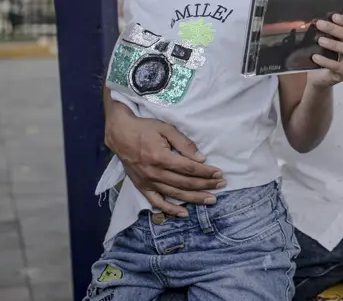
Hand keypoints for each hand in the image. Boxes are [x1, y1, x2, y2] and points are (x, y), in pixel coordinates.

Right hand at [104, 105, 225, 215]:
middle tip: (221, 185)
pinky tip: (184, 213)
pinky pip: (157, 202)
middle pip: (185, 183)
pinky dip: (170, 210)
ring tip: (211, 199)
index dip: (205, 172)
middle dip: (206, 185)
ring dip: (194, 198)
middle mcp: (154, 173)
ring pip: (175, 194)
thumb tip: (200, 159)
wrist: (120, 134)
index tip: (219, 173)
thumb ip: (184, 144)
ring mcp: (147, 182)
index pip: (189, 168)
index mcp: (161, 157)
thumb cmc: (145, 128)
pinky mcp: (142, 187)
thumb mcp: (166, 129)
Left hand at [308, 14, 342, 87]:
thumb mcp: (321, 44)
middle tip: (320, 24)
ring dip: (334, 44)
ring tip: (320, 41)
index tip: (333, 16)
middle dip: (334, 29)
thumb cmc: (321, 57)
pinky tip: (315, 57)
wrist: (318, 79)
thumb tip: (313, 22)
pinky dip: (326, 61)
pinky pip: (338, 66)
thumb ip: (322, 34)